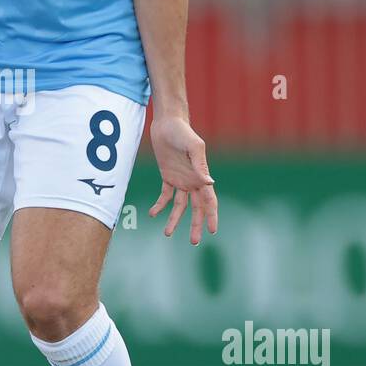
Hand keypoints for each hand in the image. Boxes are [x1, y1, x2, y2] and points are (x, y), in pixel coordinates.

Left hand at [148, 113, 217, 245]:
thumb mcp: (194, 147)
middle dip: (196, 225)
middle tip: (195, 242)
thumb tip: (210, 183)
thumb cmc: (183, 132)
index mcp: (202, 176)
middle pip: (196, 208)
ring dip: (175, 220)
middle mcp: (193, 181)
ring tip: (167, 233)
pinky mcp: (167, 176)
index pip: (210, 201)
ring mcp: (180, 180)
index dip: (212, 216)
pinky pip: (164, 195)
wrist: (167, 123)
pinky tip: (152, 214)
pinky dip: (159, 205)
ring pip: (179, 206)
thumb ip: (200, 165)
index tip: (213, 231)